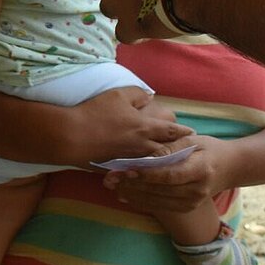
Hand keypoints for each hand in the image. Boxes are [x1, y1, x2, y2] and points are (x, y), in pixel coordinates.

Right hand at [69, 86, 189, 164]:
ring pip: (154, 164)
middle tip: (185, 153)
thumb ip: (137, 94)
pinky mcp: (117, 167)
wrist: (71, 136)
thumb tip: (149, 97)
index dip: (183, 132)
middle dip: (177, 151)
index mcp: (145, 127)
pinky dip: (143, 170)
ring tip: (168, 163)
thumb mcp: (117, 94)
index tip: (193, 134)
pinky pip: (136, 171)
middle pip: (167, 151)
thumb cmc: (95, 113)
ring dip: (163, 163)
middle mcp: (142, 146)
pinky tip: (143, 170)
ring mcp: (130, 159)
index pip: (171, 131)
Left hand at [101, 134, 234, 212]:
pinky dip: (140, 200)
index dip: (146, 174)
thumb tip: (147, 154)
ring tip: (112, 186)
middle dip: (132, 185)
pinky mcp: (186, 208)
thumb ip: (169, 147)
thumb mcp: (191, 140)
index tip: (125, 170)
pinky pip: (160, 206)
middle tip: (109, 178)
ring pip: (157, 201)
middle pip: (159, 190)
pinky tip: (125, 194)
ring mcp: (192, 202)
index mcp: (200, 170)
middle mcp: (197, 190)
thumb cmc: (207, 149)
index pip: (169, 175)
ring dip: (132, 194)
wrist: (230, 167)